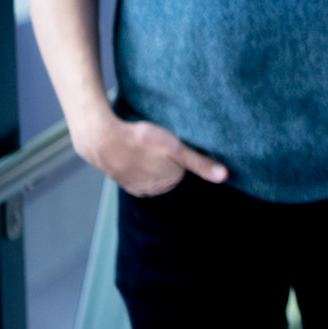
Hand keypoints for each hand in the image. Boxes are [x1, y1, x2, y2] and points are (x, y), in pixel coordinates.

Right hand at [71, 111, 228, 197]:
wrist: (102, 139)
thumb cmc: (141, 141)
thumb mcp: (176, 149)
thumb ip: (200, 163)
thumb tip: (225, 177)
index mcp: (169, 182)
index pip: (184, 166)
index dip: (179, 151)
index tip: (172, 141)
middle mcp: (152, 189)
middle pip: (167, 170)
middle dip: (165, 158)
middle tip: (156, 141)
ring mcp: (135, 185)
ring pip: (150, 170)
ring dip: (149, 159)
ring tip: (144, 144)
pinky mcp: (121, 179)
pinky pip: (135, 169)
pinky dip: (135, 161)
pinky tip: (132, 150)